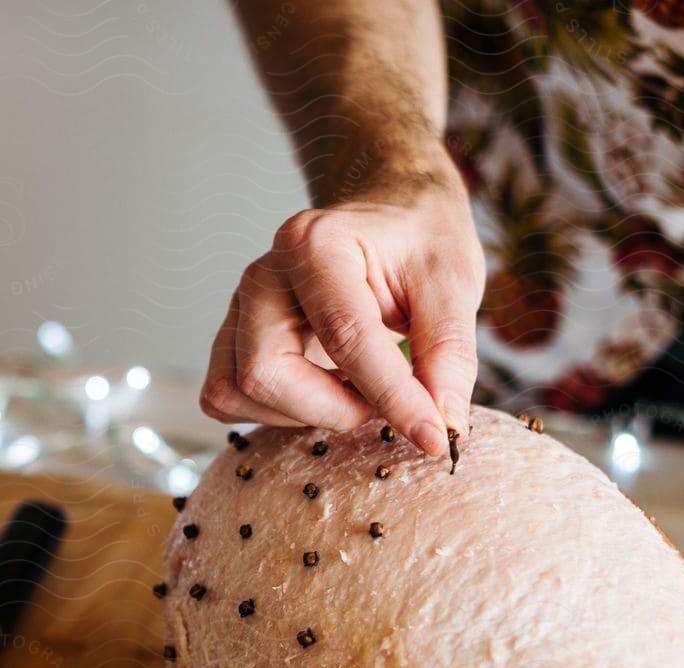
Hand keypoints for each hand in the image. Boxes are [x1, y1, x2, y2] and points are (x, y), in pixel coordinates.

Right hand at [200, 164, 484, 456]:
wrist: (389, 214)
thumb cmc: (419, 240)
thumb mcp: (454, 282)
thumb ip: (448, 353)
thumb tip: (442, 425)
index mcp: (316, 244)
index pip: (344, 336)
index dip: (391, 397)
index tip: (434, 437)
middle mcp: (264, 275)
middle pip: (267, 373)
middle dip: (333, 408)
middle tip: (383, 399)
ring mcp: (240, 308)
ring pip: (240, 393)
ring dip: (305, 413)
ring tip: (356, 388)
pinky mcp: (234, 339)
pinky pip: (229, 398)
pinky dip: (277, 413)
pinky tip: (323, 390)